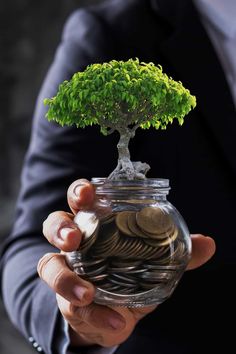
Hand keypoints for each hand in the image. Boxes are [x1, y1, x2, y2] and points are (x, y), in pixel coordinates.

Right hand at [37, 179, 215, 347]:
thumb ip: (179, 252)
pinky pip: (72, 305)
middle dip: (60, 228)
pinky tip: (117, 321)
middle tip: (73, 238)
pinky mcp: (67, 300)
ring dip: (64, 278)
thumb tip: (207, 243)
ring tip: (87, 293)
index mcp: (96, 223)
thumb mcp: (154, 261)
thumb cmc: (130, 275)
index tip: (87, 193)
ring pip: (48, 264)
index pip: (82, 200)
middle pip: (55, 224)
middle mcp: (75, 243)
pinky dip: (95, 315)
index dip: (80, 192)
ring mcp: (67, 270)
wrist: (115, 312)